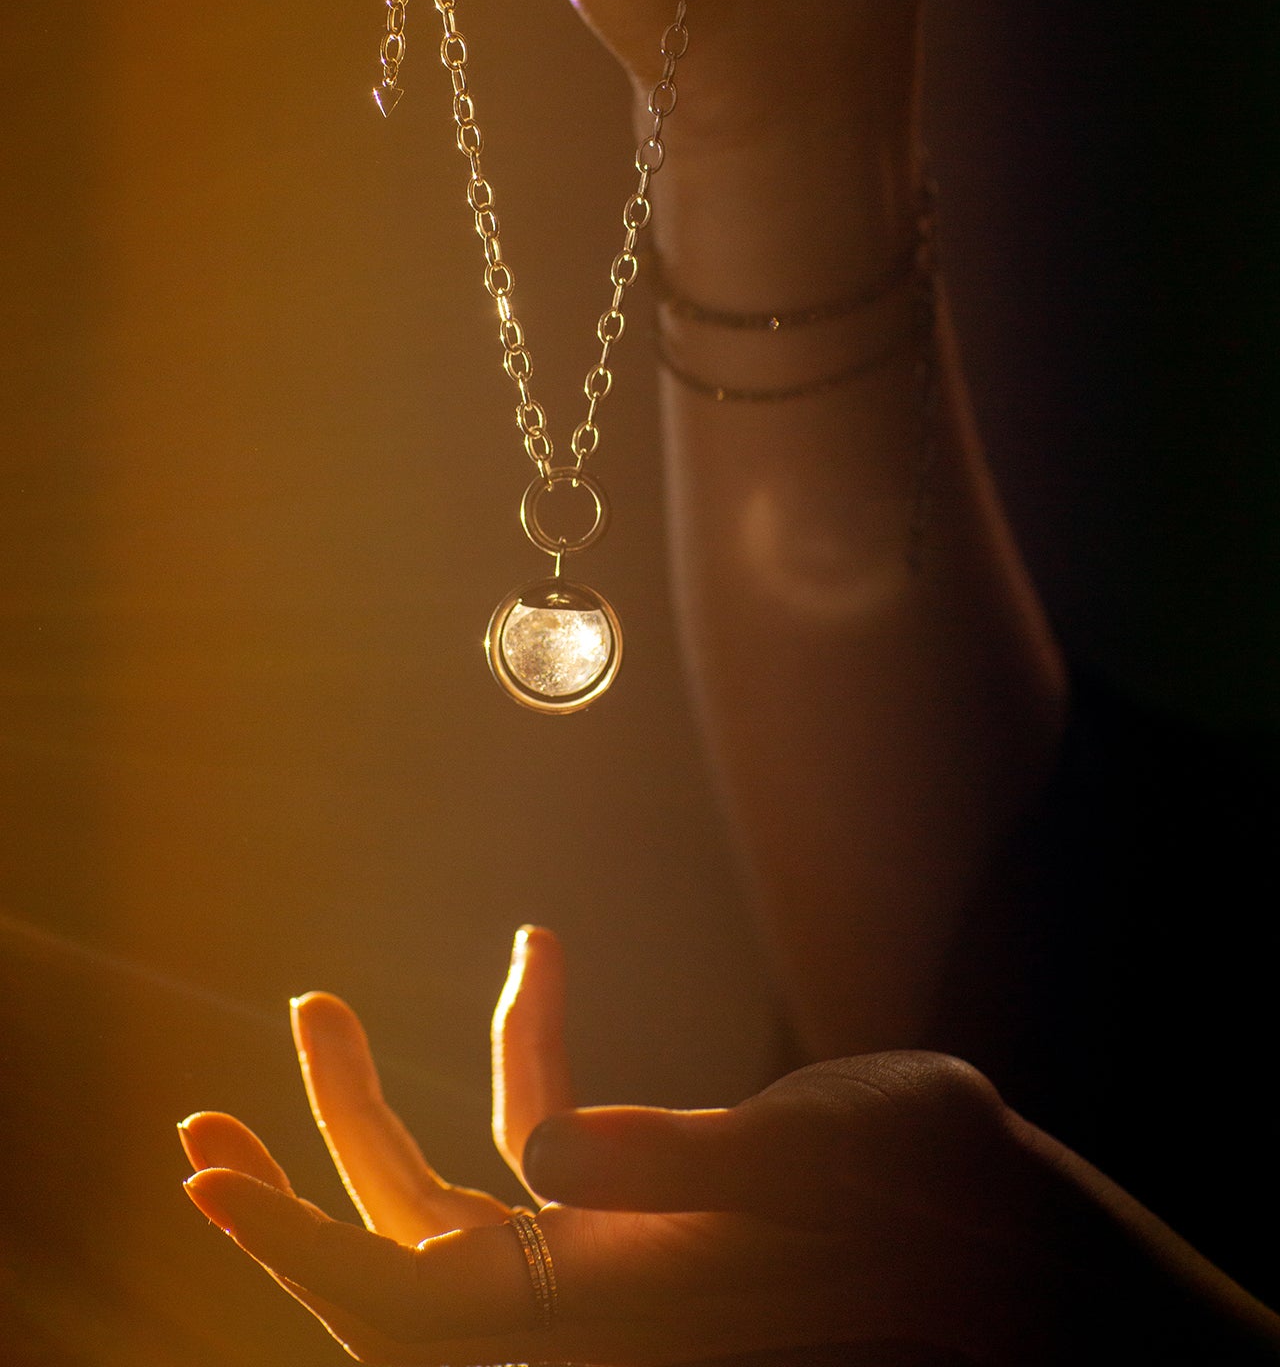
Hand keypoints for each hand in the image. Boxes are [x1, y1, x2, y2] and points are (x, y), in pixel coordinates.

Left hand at [180, 928, 1054, 1364]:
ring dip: (378, 1109)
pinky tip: (537, 961)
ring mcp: (602, 1258)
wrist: (999, 1226)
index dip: (297, 1251)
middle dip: (314, 1156)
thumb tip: (541, 1159)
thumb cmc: (934, 1195)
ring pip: (447, 1198)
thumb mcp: (817, 1163)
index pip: (410, 1305)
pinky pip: (538, 1140)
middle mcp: (585, 1296)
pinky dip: (520, 1057)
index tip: (206, 1183)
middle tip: (227, 1090)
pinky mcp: (632, 1213)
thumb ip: (681, 1166)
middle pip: (397, 1245)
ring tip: (323, 1010)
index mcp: (611, 1308)